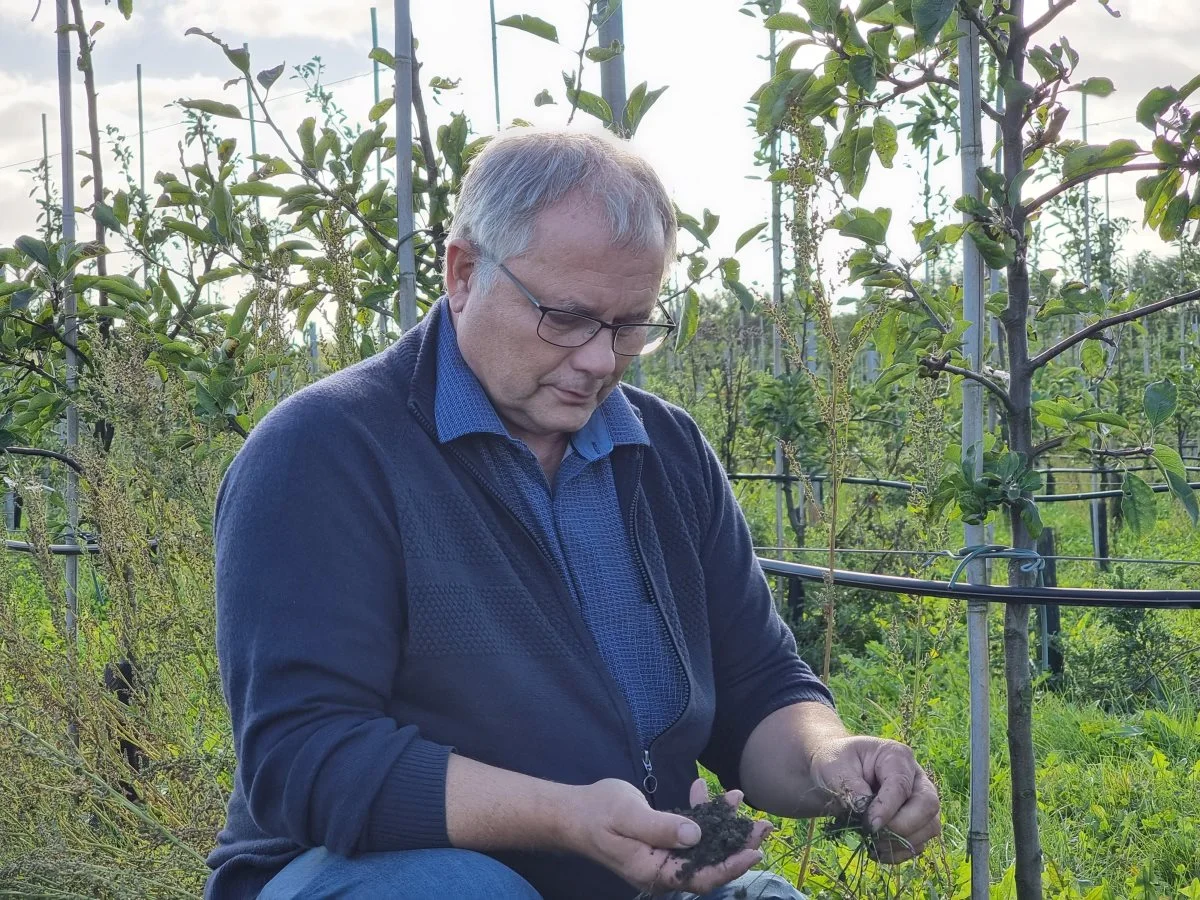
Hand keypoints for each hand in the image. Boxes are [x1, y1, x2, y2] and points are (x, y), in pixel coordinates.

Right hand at [564, 777, 772, 894]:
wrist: (573, 813)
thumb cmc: (596, 814)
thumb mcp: (627, 815)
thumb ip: (660, 827)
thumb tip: (696, 834)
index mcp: (654, 872)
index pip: (700, 877)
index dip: (730, 866)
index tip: (753, 850)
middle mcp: (662, 870)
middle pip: (709, 864)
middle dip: (736, 844)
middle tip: (762, 825)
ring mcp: (663, 857)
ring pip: (702, 846)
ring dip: (722, 824)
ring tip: (739, 798)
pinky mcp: (663, 842)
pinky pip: (689, 833)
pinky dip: (701, 813)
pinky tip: (704, 789)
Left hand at [809, 736, 940, 861]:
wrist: (833, 774)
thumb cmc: (835, 763)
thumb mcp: (834, 767)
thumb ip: (850, 787)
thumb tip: (867, 812)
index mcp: (896, 756)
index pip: (902, 785)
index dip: (887, 809)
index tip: (869, 825)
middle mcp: (915, 777)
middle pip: (928, 805)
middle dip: (903, 826)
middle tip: (873, 832)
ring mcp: (919, 800)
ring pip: (930, 827)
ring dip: (902, 842)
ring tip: (872, 843)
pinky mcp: (916, 821)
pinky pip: (920, 843)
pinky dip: (900, 852)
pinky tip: (876, 851)